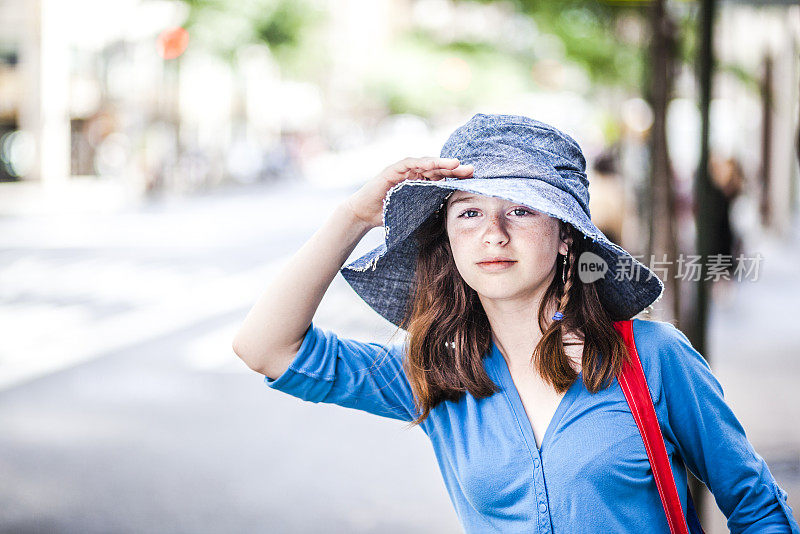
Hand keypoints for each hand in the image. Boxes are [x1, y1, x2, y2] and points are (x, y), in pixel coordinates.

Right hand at [343, 157, 473, 229]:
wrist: (364, 216)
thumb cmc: (390, 216)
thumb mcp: (415, 214)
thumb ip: (431, 210)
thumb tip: (453, 218)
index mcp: (422, 184)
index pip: (443, 178)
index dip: (457, 178)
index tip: (473, 181)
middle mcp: (415, 174)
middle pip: (438, 169)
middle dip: (455, 169)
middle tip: (471, 170)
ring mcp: (404, 171)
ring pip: (426, 163)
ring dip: (441, 163)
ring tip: (456, 164)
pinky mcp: (392, 170)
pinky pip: (408, 163)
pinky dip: (420, 163)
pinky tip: (432, 163)